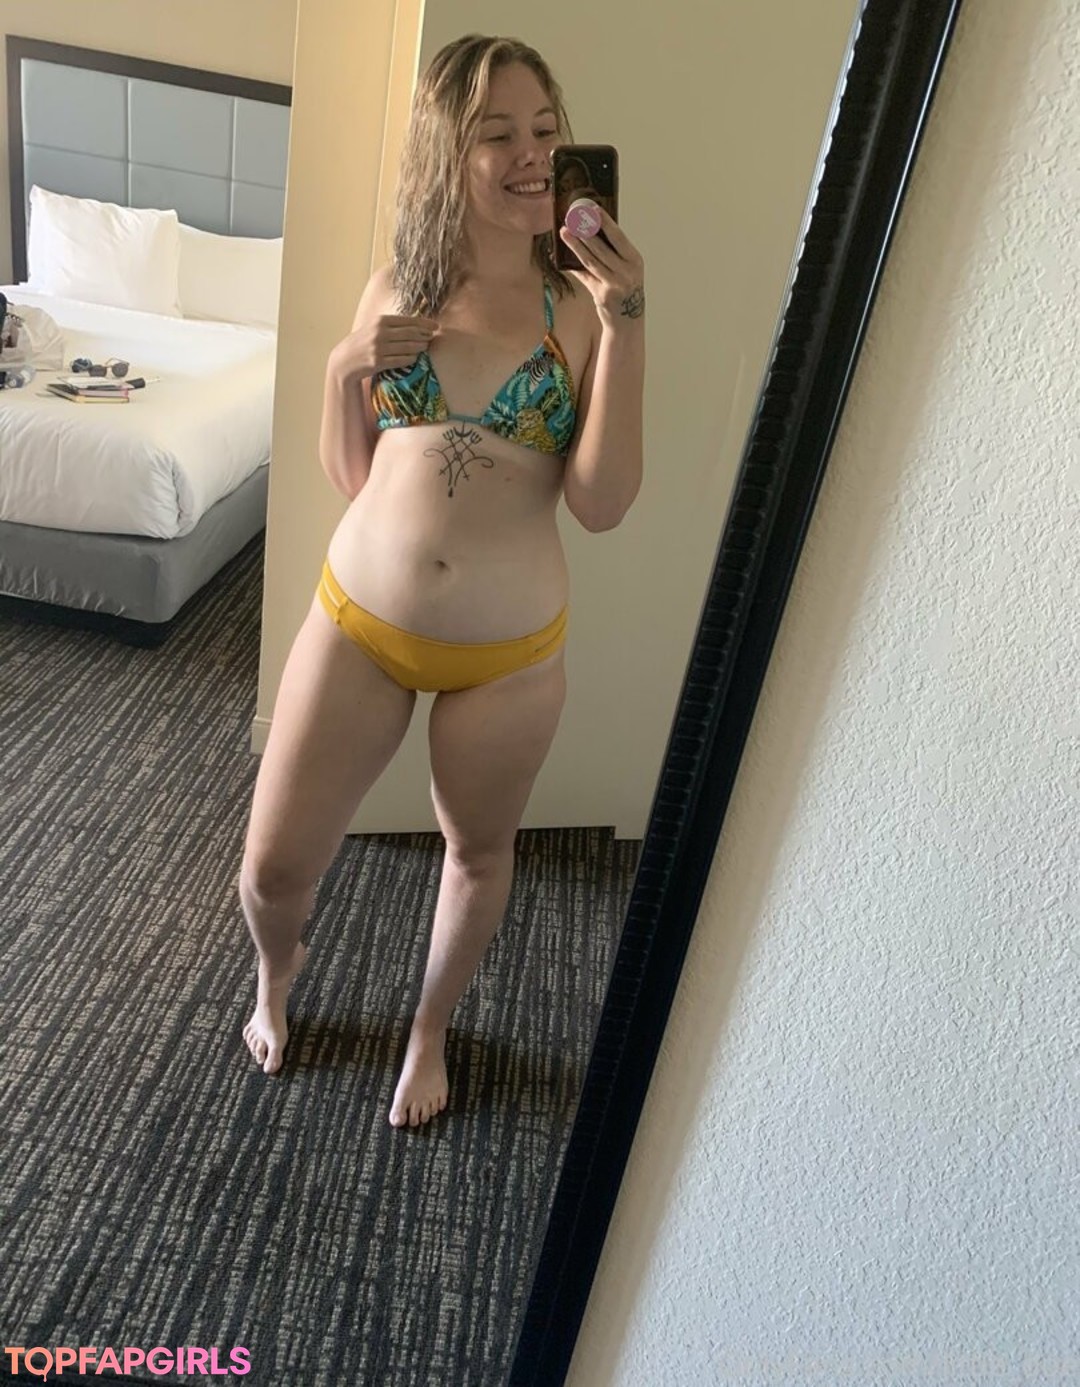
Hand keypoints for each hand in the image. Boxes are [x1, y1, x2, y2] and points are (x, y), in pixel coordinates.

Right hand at [330, 311, 439, 380]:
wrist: (345, 360)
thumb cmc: (362, 343)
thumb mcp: (374, 328)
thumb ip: (391, 325)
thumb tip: (415, 323)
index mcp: (380, 321)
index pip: (408, 320)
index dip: (424, 323)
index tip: (435, 326)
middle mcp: (380, 333)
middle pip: (411, 333)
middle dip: (424, 335)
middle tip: (432, 337)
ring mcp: (379, 348)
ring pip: (408, 347)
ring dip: (420, 347)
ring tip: (425, 347)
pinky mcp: (379, 362)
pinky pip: (401, 360)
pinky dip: (411, 359)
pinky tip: (414, 358)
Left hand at [558, 208, 644, 331]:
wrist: (627, 321)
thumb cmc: (625, 289)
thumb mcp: (626, 269)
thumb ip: (613, 253)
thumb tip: (590, 231)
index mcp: (634, 260)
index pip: (618, 237)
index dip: (605, 221)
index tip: (593, 208)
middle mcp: (626, 272)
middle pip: (601, 248)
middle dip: (585, 231)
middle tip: (572, 218)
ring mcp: (614, 284)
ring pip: (591, 261)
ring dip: (575, 245)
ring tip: (564, 232)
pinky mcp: (601, 295)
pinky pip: (584, 276)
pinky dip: (573, 266)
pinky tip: (562, 258)